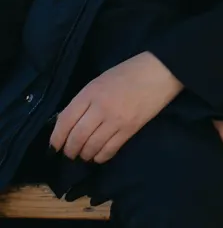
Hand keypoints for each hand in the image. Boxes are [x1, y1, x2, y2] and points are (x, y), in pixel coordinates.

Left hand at [50, 51, 182, 162]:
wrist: (162, 70)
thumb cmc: (131, 71)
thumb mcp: (102, 80)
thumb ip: (86, 99)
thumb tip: (72, 122)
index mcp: (91, 92)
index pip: (65, 121)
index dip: (56, 138)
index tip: (54, 146)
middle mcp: (100, 108)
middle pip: (76, 137)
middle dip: (70, 150)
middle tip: (70, 153)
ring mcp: (116, 120)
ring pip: (91, 147)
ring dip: (84, 155)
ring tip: (85, 155)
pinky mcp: (130, 129)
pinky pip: (109, 150)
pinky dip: (100, 157)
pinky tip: (99, 156)